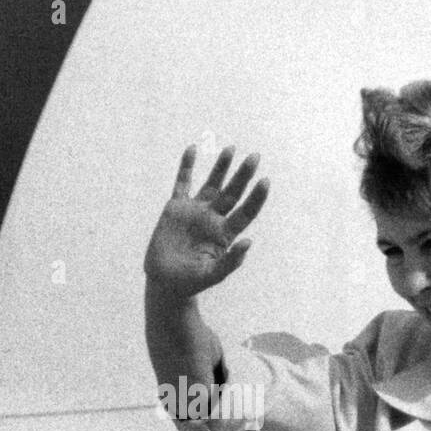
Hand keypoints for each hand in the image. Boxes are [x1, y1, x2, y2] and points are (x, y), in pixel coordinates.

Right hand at [144, 145, 269, 300]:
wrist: (165, 282)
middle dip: (244, 175)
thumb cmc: (191, 282)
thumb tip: (249, 242)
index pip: (245, 211)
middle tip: (255, 157)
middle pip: (233, 192)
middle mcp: (213, 218)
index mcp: (225, 233)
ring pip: (212, 183)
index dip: (256, 197)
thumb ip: (230, 261)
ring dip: (222, 167)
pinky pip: (182, 183)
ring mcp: (195, 211)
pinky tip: (192, 148)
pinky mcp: (176, 208)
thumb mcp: (212, 275)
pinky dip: (186, 166)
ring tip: (232, 148)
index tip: (265, 181)